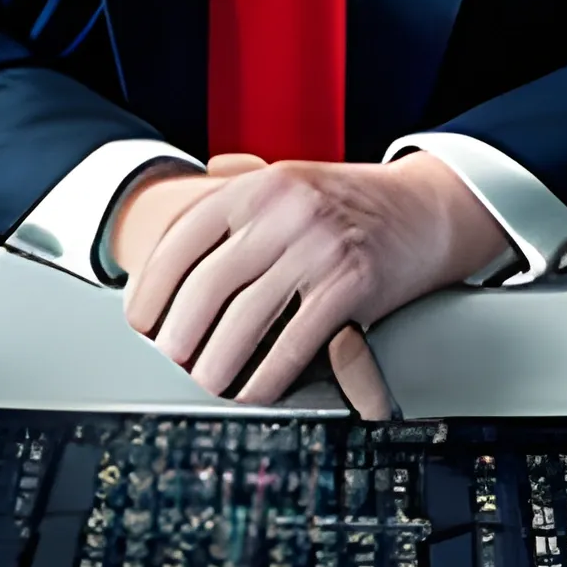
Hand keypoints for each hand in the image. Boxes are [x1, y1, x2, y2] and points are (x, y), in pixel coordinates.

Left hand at [123, 153, 508, 405]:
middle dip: (180, 331)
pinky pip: (295, 341)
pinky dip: (268, 375)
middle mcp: (285, 210)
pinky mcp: (350, 284)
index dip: (152, 285)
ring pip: (246, 317)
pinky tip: (255, 390)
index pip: (184, 236)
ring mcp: (319, 246)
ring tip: (206, 380)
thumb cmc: (352, 200)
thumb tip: (196, 180)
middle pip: (208, 283)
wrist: (427, 208)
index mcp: (260, 185)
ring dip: (218, 361)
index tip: (140, 319)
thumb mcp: (292, 177)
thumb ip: (244, 179)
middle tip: (171, 358)